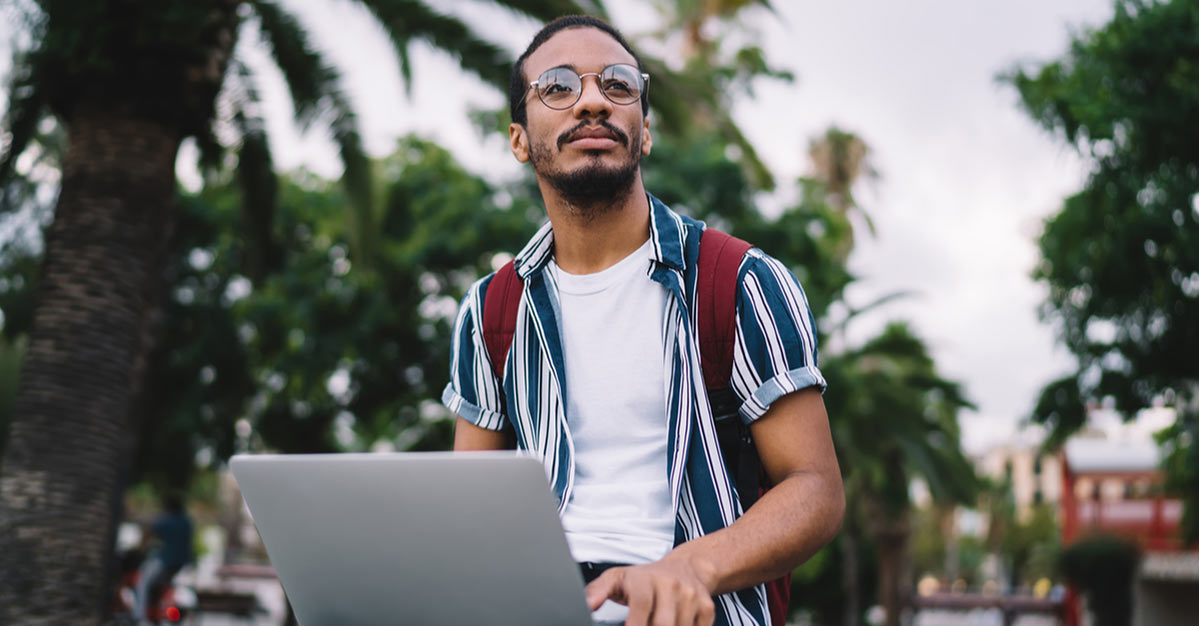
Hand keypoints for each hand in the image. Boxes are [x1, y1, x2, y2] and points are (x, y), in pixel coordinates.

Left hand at [584, 556, 716, 625]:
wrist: (686, 567)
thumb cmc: (646, 578)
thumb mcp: (618, 578)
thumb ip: (598, 591)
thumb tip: (586, 604)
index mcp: (645, 579)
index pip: (642, 605)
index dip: (635, 624)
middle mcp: (671, 585)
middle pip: (663, 624)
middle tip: (645, 625)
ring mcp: (691, 596)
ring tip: (656, 622)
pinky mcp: (707, 608)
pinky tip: (675, 624)